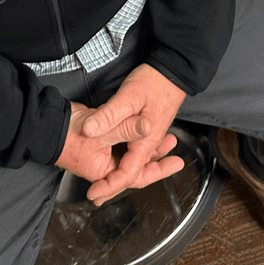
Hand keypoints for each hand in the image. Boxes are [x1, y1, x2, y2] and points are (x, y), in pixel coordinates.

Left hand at [79, 63, 186, 205]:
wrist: (174, 69)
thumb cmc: (154, 81)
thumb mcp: (128, 96)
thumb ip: (109, 115)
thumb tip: (89, 130)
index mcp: (145, 141)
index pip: (127, 174)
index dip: (109, 186)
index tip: (93, 193)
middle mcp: (149, 142)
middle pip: (132, 172)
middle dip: (113, 185)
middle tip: (97, 196)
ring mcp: (151, 135)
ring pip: (135, 162)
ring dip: (120, 174)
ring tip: (104, 184)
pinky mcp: (149, 127)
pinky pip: (138, 150)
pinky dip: (128, 159)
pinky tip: (119, 157)